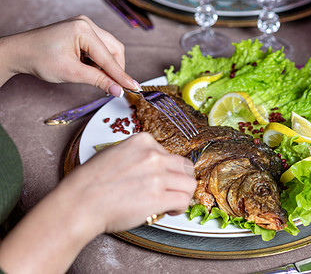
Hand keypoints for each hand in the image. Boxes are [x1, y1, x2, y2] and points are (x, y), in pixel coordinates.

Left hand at [0, 15, 138, 95]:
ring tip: (96, 78)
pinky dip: (99, 61)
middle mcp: (87, 23)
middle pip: (114, 49)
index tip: (134, 88)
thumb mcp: (71, 73)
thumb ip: (98, 80)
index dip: (121, 75)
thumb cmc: (39, 59)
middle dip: (115, 69)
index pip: (109, 57)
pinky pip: (100, 47)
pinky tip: (89, 68)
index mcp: (83, 29)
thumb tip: (118, 90)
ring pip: (109, 49)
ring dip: (107, 66)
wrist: (20, 52)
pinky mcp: (82, 31)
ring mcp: (85, 26)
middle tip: (114, 87)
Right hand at [0, 133, 196, 272]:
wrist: (80, 202)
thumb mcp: (115, 154)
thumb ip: (137, 156)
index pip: (171, 154)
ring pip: (189, 183)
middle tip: (172, 191)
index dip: (169, 170)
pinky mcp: (159, 196)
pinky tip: (170, 211)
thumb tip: (152, 168)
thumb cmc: (91, 183)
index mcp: (143, 141)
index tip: (163, 179)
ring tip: (172, 203)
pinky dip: (180, 207)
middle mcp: (153, 155)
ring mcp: (157, 175)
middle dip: (180, 180)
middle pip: (185, 167)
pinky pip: (184, 200)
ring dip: (183, 194)